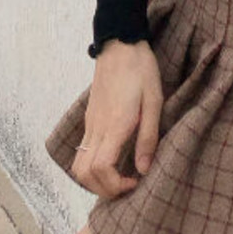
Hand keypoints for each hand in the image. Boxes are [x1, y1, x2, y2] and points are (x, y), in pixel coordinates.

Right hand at [69, 39, 162, 200]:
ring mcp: (90, 123)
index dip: (114, 185)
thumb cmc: (141, 70)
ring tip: (118, 177)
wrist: (120, 43)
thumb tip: (142, 169)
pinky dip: (92, 166)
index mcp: (115, 124)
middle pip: (84, 173)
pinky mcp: (90, 118)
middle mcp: (97, 127)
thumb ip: (148, 137)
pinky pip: (83, 151)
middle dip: (103, 190)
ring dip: (94, 180)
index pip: (101, 168)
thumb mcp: (154, 101)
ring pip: (78, 164)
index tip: (134, 182)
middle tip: (126, 186)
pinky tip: (113, 160)